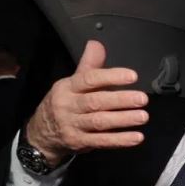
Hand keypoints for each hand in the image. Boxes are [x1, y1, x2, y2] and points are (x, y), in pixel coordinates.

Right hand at [25, 40, 148, 165]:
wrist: (42, 133)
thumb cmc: (65, 104)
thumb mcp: (72, 83)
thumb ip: (89, 66)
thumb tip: (97, 44)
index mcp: (68, 87)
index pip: (89, 79)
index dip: (111, 77)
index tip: (133, 76)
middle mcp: (69, 105)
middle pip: (96, 101)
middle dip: (120, 100)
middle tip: (142, 98)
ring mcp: (73, 125)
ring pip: (99, 122)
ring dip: (123, 119)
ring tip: (142, 116)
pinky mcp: (78, 142)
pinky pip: (101, 141)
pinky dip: (120, 140)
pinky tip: (137, 137)